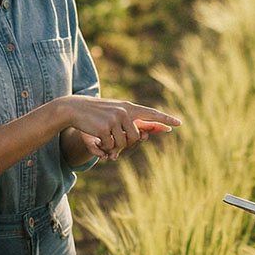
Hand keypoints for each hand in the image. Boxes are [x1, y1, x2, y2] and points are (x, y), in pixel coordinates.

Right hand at [61, 96, 180, 160]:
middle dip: (126, 143)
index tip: (179, 123)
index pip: (151, 113)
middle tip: (113, 138)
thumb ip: (130, 121)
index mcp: (128, 107)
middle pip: (136, 138)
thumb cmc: (96, 113)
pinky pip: (110, 146)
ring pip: (123, 144)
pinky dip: (104, 146)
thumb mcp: (115, 113)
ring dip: (114, 145)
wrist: (75, 108)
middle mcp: (124, 112)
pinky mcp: (105, 129)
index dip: (165, 119)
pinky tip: (97, 136)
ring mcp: (115, 120)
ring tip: (103, 136)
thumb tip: (145, 134)